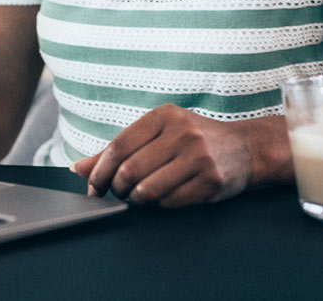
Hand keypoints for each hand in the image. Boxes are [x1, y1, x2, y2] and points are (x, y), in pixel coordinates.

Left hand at [71, 105, 253, 207]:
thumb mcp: (157, 133)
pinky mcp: (211, 181)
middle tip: (117, 193)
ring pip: (148, 190)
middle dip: (117, 188)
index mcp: (163, 115)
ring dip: (136, 200)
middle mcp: (182, 133)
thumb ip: (117, 150)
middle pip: (130, 171)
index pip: (118, 147)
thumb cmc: (192, 139)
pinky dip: (159, 206)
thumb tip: (78, 168)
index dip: (99, 171)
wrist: (245, 148)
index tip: (93, 186)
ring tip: (137, 197)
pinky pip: (170, 202)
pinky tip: (161, 199)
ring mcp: (199, 156)